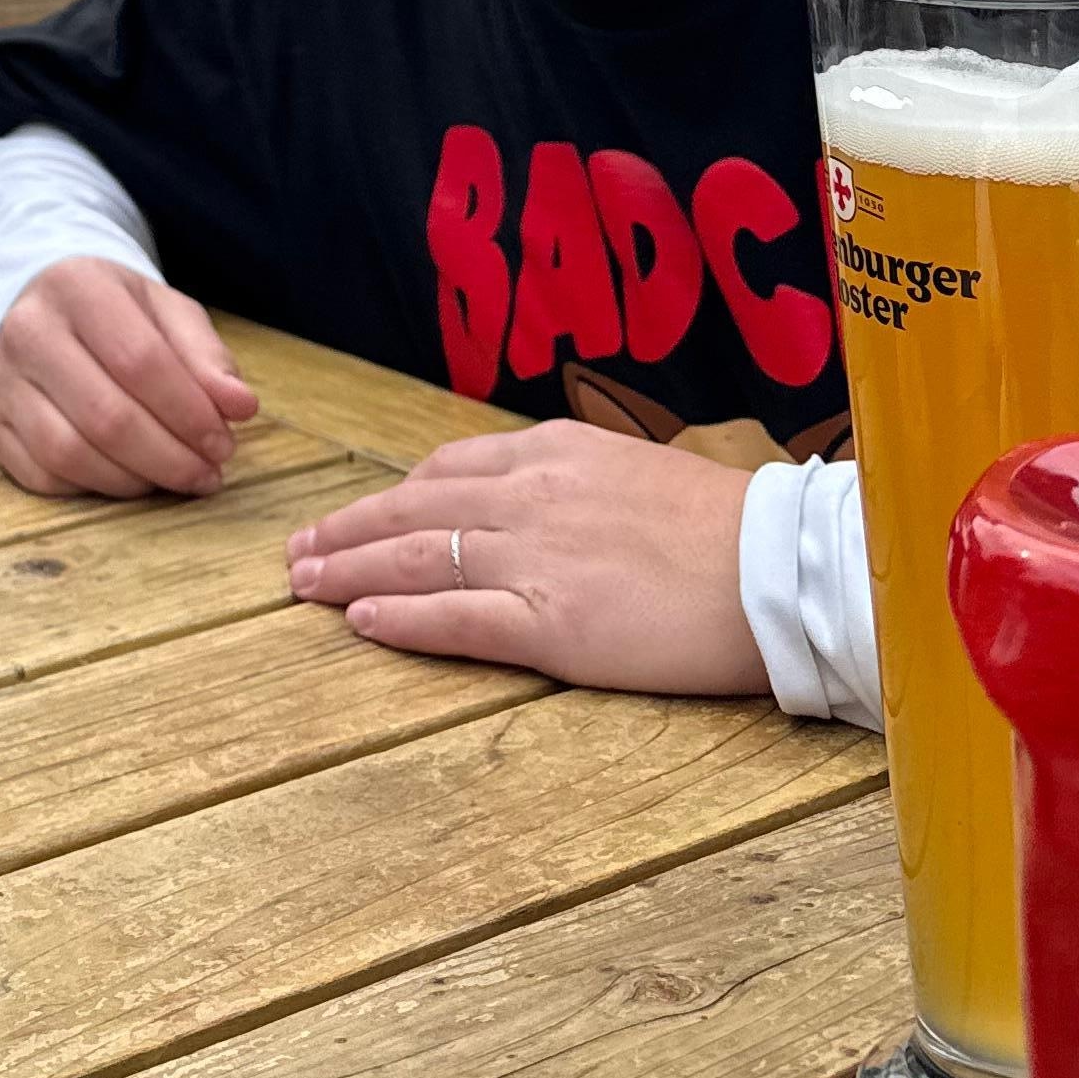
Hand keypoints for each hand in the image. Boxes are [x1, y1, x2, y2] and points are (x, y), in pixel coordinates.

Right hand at [0, 256, 259, 498]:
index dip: (189, 411)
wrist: (41, 307)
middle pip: (106, 415)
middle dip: (170, 457)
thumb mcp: (166, 313)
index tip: (225, 443)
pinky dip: (94, 489)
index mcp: (77, 286)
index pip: (139, 360)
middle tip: (208, 473)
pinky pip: (43, 477)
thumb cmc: (117, 314)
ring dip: (135, 480)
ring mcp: (3, 381)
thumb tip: (241, 407)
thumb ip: (207, 357)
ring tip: (174, 478)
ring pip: (70, 452)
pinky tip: (129, 479)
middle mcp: (28, 330)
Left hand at [285, 423, 761, 693]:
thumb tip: (521, 493)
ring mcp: (536, 559)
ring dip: (351, 570)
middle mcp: (530, 496)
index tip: (354, 514)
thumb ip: (568, 481)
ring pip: (418, 558)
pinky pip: (458, 617)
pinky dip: (401, 618)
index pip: (443, 469)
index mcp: (551, 454)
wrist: (781, 566)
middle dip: (346, 530)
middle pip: (411, 510)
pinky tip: (362, 621)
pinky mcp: (554, 623)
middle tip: (297, 552)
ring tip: (305, 584)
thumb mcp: (631, 472)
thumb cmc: (721, 526)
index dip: (388, 495)